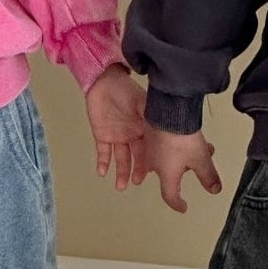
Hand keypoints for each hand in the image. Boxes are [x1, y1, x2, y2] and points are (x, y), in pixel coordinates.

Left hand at [85, 65, 148, 190]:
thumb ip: (151, 119)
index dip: (150, 162)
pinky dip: (103, 162)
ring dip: (121, 172)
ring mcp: (118, 136)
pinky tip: (102, 172)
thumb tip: (165, 133)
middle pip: (136, 157)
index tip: (151, 174)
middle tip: (135, 182)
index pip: (149, 149)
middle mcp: (133, 135)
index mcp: (145, 129)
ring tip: (121, 186)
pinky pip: (103, 152)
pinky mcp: (103, 135)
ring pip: (121, 158)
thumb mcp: (142, 104)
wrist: (104, 82)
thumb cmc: (126, 90)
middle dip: (136, 170)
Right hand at [146, 125, 221, 212]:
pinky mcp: (151, 133)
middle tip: (196, 167)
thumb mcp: (201, 159)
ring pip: (167, 159)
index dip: (177, 203)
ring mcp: (151, 148)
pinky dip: (176, 146)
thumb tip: (214, 189)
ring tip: (199, 147)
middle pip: (170, 175)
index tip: (182, 206)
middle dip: (185, 172)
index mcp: (166, 174)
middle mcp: (155, 163)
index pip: (170, 196)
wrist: (168, 112)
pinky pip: (163, 146)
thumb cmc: (180, 136)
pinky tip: (185, 136)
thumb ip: (208, 176)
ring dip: (183, 157)